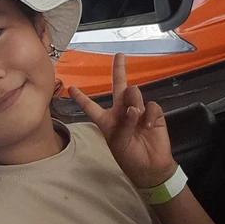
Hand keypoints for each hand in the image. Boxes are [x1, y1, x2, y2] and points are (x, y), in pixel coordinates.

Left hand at [69, 54, 174, 188]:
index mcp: (107, 120)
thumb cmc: (130, 157)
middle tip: (119, 56)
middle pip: (119, 86)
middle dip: (119, 70)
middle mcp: (121, 111)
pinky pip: (150, 105)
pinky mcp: (153, 114)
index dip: (82, 98)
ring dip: (133, 102)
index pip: (91, 106)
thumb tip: (133, 107)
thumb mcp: (118, 142)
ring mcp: (138, 111)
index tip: (71, 88)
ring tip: (135, 116)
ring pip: (134, 93)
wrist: (151, 167)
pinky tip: (148, 125)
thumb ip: (123, 123)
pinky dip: (148, 114)